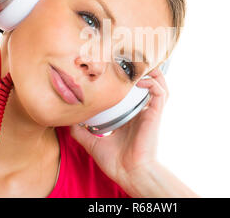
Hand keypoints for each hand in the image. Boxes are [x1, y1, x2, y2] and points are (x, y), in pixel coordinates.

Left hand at [69, 66, 168, 191]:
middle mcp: (141, 111)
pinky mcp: (155, 114)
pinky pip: (161, 93)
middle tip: (126, 57)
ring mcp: (149, 111)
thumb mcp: (93, 142)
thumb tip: (68, 121)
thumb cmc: (116, 161)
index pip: (131, 92)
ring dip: (150, 71)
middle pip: (146, 83)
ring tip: (137, 62)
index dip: (125, 78)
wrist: (129, 173)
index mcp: (130, 116)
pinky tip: (141, 80)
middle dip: (139, 68)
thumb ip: (81, 131)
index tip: (113, 68)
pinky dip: (153, 83)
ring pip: (158, 83)